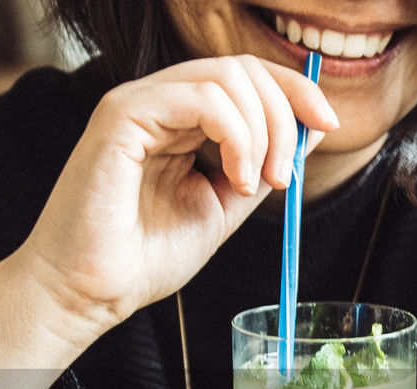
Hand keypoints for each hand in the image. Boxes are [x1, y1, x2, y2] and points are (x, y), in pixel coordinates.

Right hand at [0, 56, 336, 388]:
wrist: (91, 292)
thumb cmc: (142, 259)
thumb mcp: (220, 208)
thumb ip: (259, 166)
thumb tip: (309, 130)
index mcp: (176, 120)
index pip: (244, 77)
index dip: (292, 92)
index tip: (325, 126)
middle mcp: (156, 102)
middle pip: (241, 68)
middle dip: (283, 115)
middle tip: (286, 177)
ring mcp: (136, 103)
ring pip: (226, 76)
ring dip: (261, 132)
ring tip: (255, 185)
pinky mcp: (121, 115)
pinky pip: (201, 97)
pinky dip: (234, 134)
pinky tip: (233, 179)